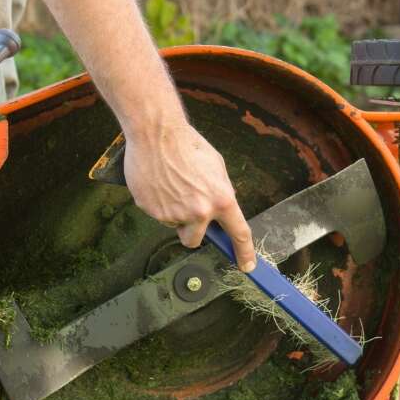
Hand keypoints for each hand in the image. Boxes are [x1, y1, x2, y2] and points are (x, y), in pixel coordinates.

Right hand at [123, 121, 256, 272]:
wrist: (156, 133)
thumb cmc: (187, 145)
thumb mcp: (216, 167)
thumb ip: (220, 192)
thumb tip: (219, 209)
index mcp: (221, 199)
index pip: (238, 233)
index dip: (244, 253)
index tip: (247, 265)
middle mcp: (199, 211)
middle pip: (194, 240)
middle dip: (190, 231)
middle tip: (185, 210)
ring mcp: (173, 213)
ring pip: (173, 225)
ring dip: (173, 212)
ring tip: (170, 184)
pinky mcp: (152, 210)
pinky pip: (157, 214)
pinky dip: (157, 202)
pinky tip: (158, 183)